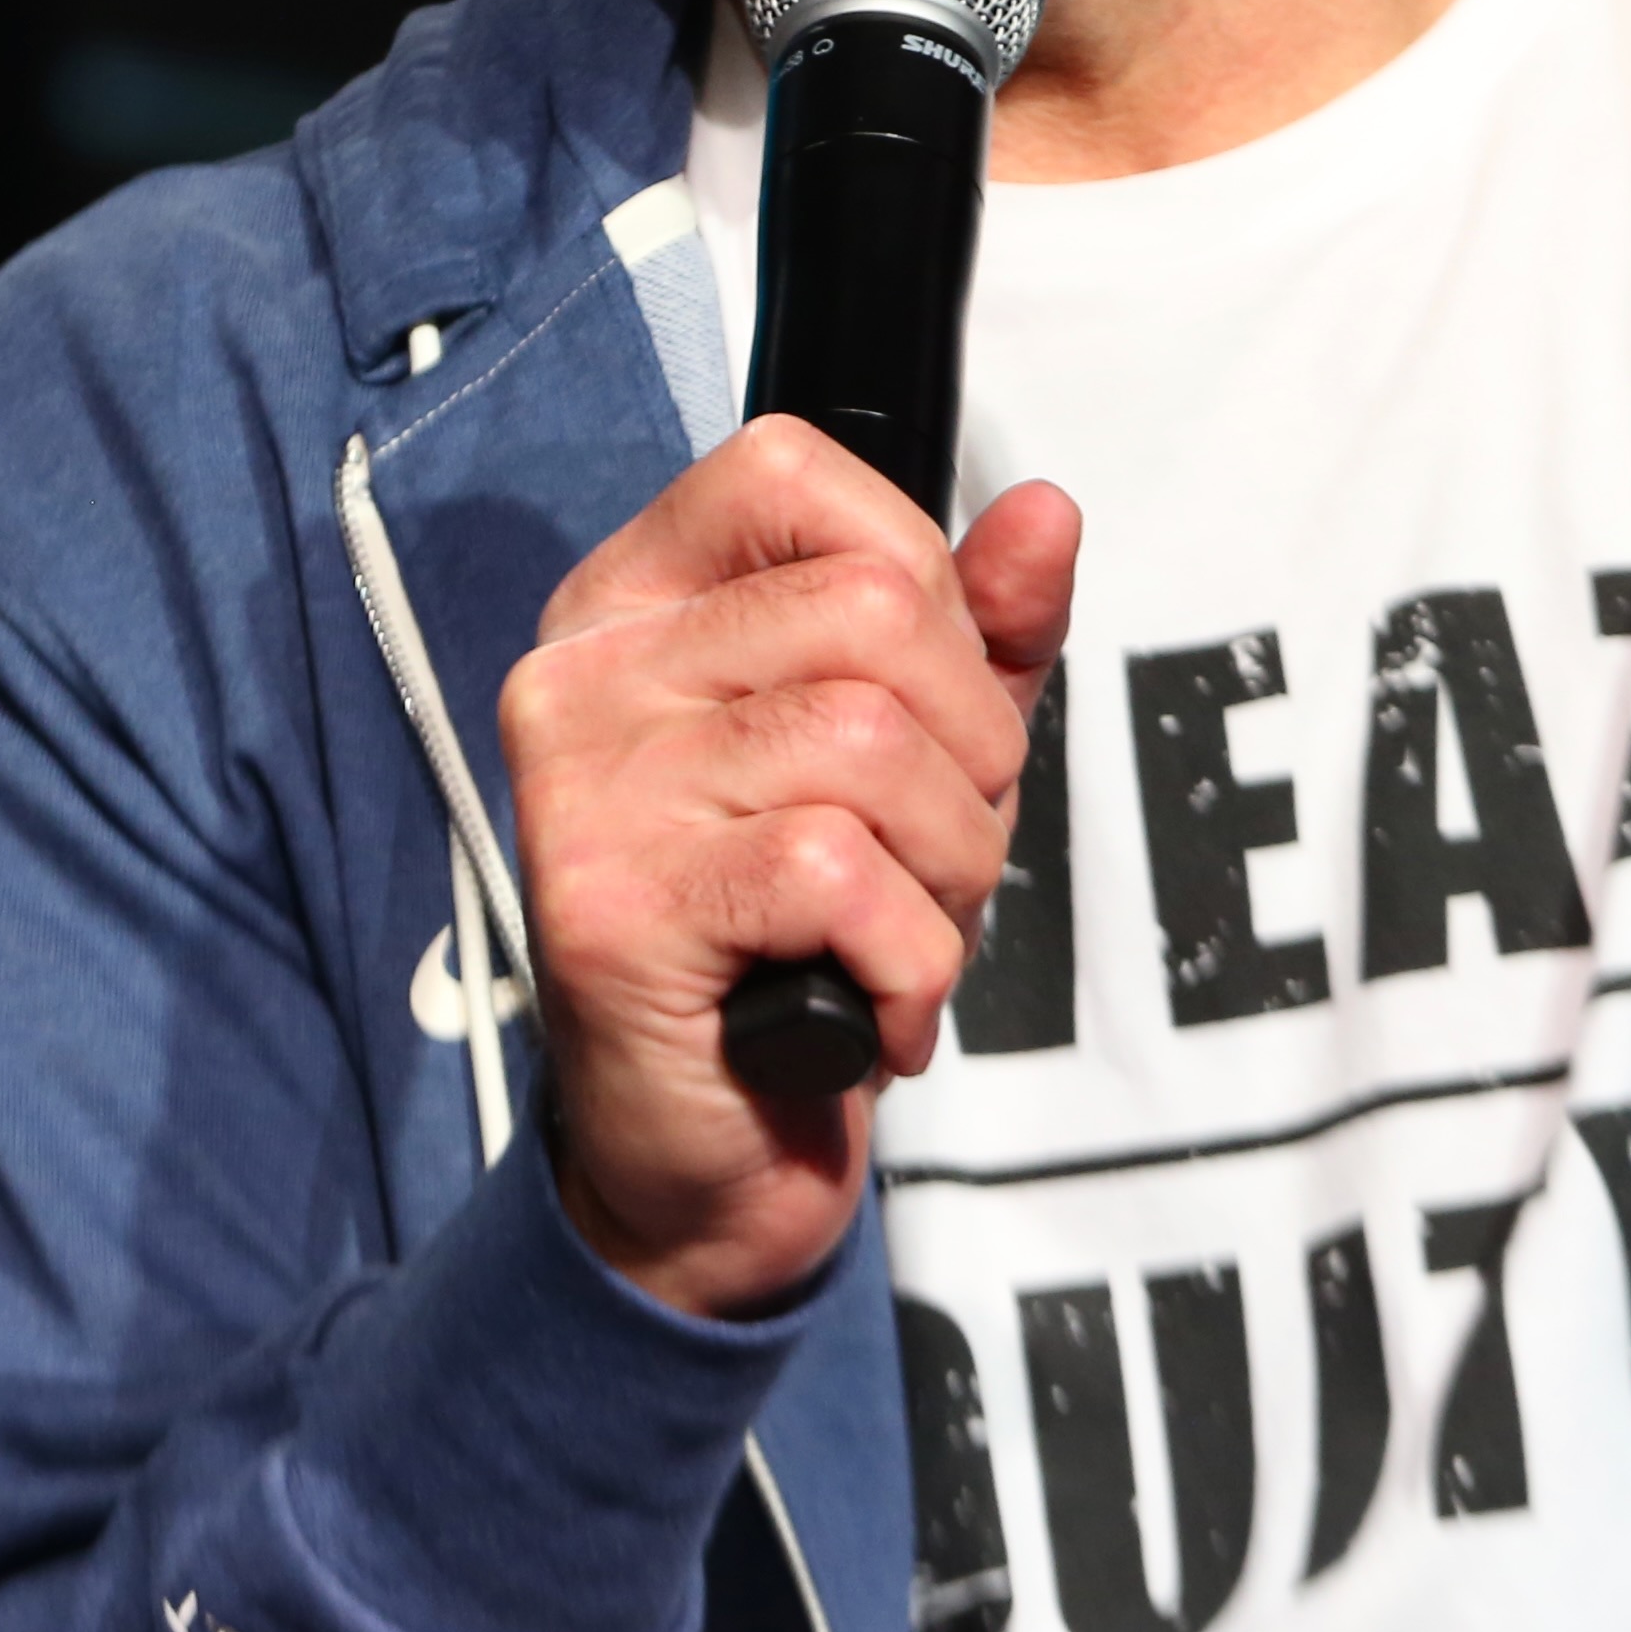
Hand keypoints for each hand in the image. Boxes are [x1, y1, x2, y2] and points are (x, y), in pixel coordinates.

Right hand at [498, 415, 1080, 1317]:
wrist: (712, 1158)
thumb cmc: (803, 942)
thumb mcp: (913, 759)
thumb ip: (979, 634)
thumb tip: (1045, 515)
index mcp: (636, 603)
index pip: (789, 472)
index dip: (919, 578)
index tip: (922, 703)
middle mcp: (585, 671)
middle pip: (869, 612)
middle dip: (968, 752)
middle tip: (931, 858)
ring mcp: (585, 785)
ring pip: (866, 741)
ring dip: (949, 869)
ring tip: (897, 937)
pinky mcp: (613, 907)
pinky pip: (838, 873)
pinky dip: (909, 960)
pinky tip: (870, 1010)